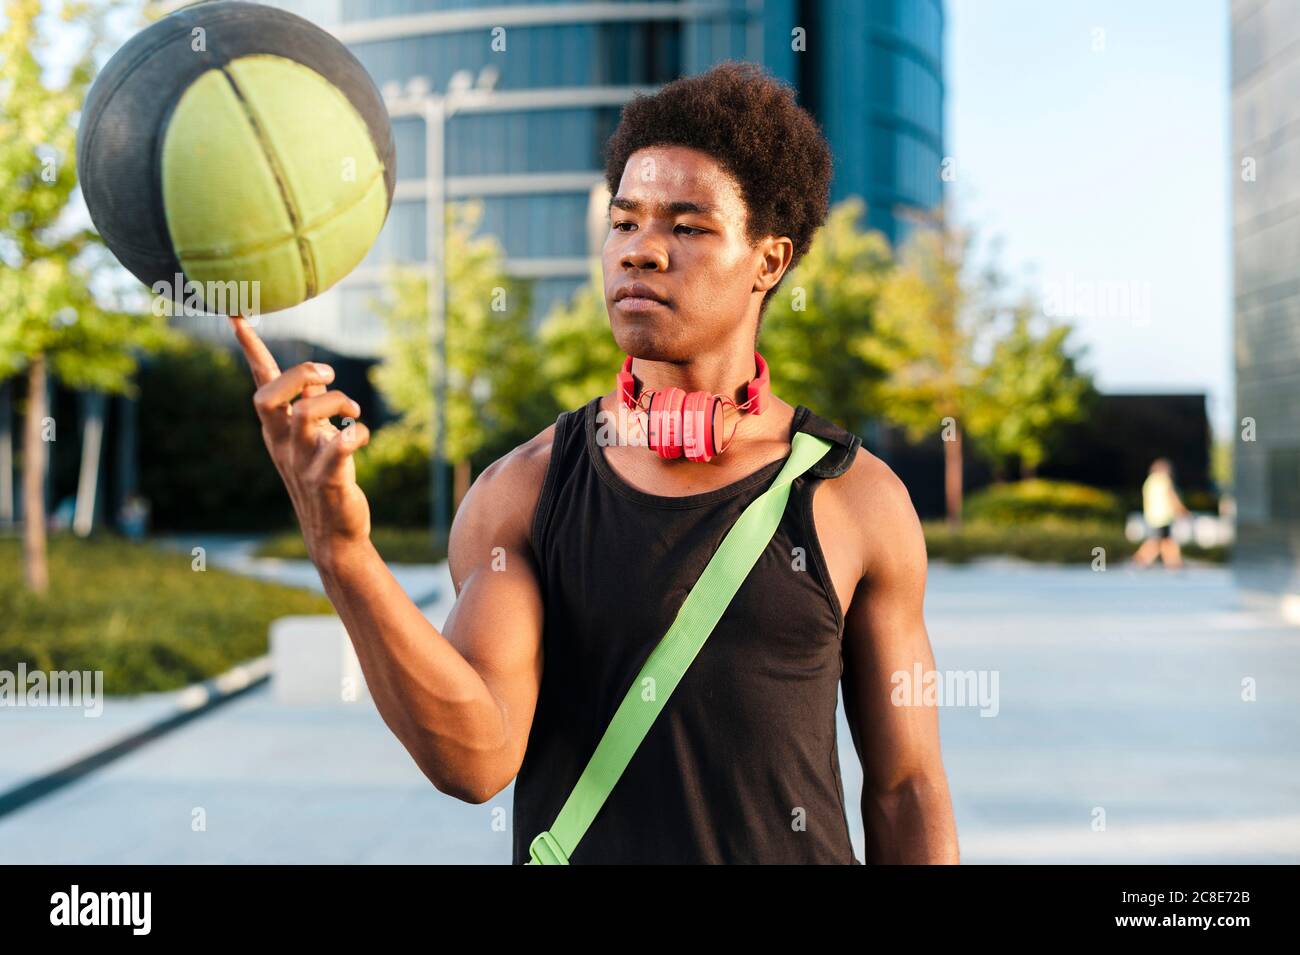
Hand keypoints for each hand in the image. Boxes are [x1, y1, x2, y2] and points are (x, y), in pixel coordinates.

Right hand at [229, 315, 371, 563]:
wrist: (334, 533)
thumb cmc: (324, 477)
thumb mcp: (312, 438)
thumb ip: (311, 406)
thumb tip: (314, 377)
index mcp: (277, 429)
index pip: (261, 383)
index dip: (251, 350)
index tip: (237, 316)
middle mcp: (283, 443)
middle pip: (269, 397)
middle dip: (298, 375)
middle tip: (328, 375)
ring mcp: (303, 463)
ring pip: (307, 416)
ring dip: (336, 402)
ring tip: (353, 411)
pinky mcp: (328, 480)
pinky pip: (339, 448)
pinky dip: (356, 434)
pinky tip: (362, 435)